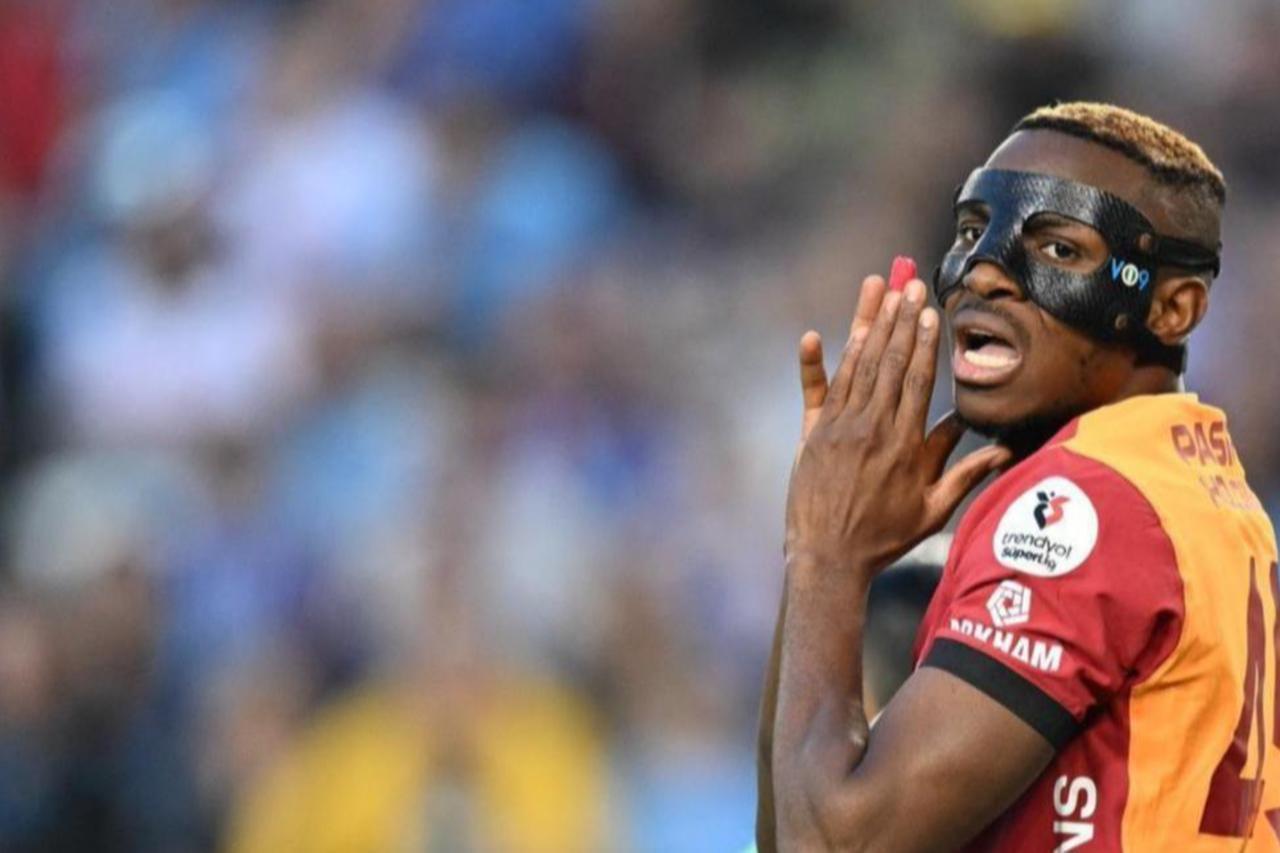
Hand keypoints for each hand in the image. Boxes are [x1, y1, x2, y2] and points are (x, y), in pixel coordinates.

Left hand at [784, 275, 1011, 572]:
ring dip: (867, 326)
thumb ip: (966, 473)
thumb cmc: (884, 538)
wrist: (828, 558)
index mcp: (904, 443)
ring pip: (855, 367)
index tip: (930, 312)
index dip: (923, 343)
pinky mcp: (811, 435)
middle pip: (888, 362)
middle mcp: (870, 427)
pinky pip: (815, 391)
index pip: (917, 380)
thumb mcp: (933, 509)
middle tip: (908, 283)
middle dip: (899, 321)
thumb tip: (1004, 447)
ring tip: (879, 291)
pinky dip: (814, 363)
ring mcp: (838, 428)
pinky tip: (815, 335)